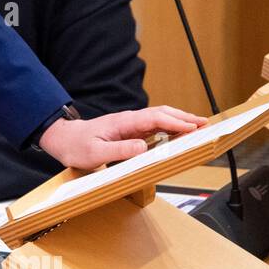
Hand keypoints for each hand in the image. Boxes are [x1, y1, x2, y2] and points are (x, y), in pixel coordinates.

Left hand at [39, 105, 207, 168]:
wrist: (63, 140)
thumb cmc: (76, 147)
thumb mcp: (94, 154)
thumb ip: (118, 151)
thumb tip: (143, 148)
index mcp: (122, 122)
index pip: (154, 119)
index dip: (174, 122)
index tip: (192, 127)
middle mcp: (128, 120)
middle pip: (161, 114)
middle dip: (184, 118)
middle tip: (205, 124)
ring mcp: (129, 124)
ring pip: (159, 118)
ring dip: (179, 121)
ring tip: (199, 126)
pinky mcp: (129, 131)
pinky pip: (153, 126)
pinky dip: (169, 126)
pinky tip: (178, 132)